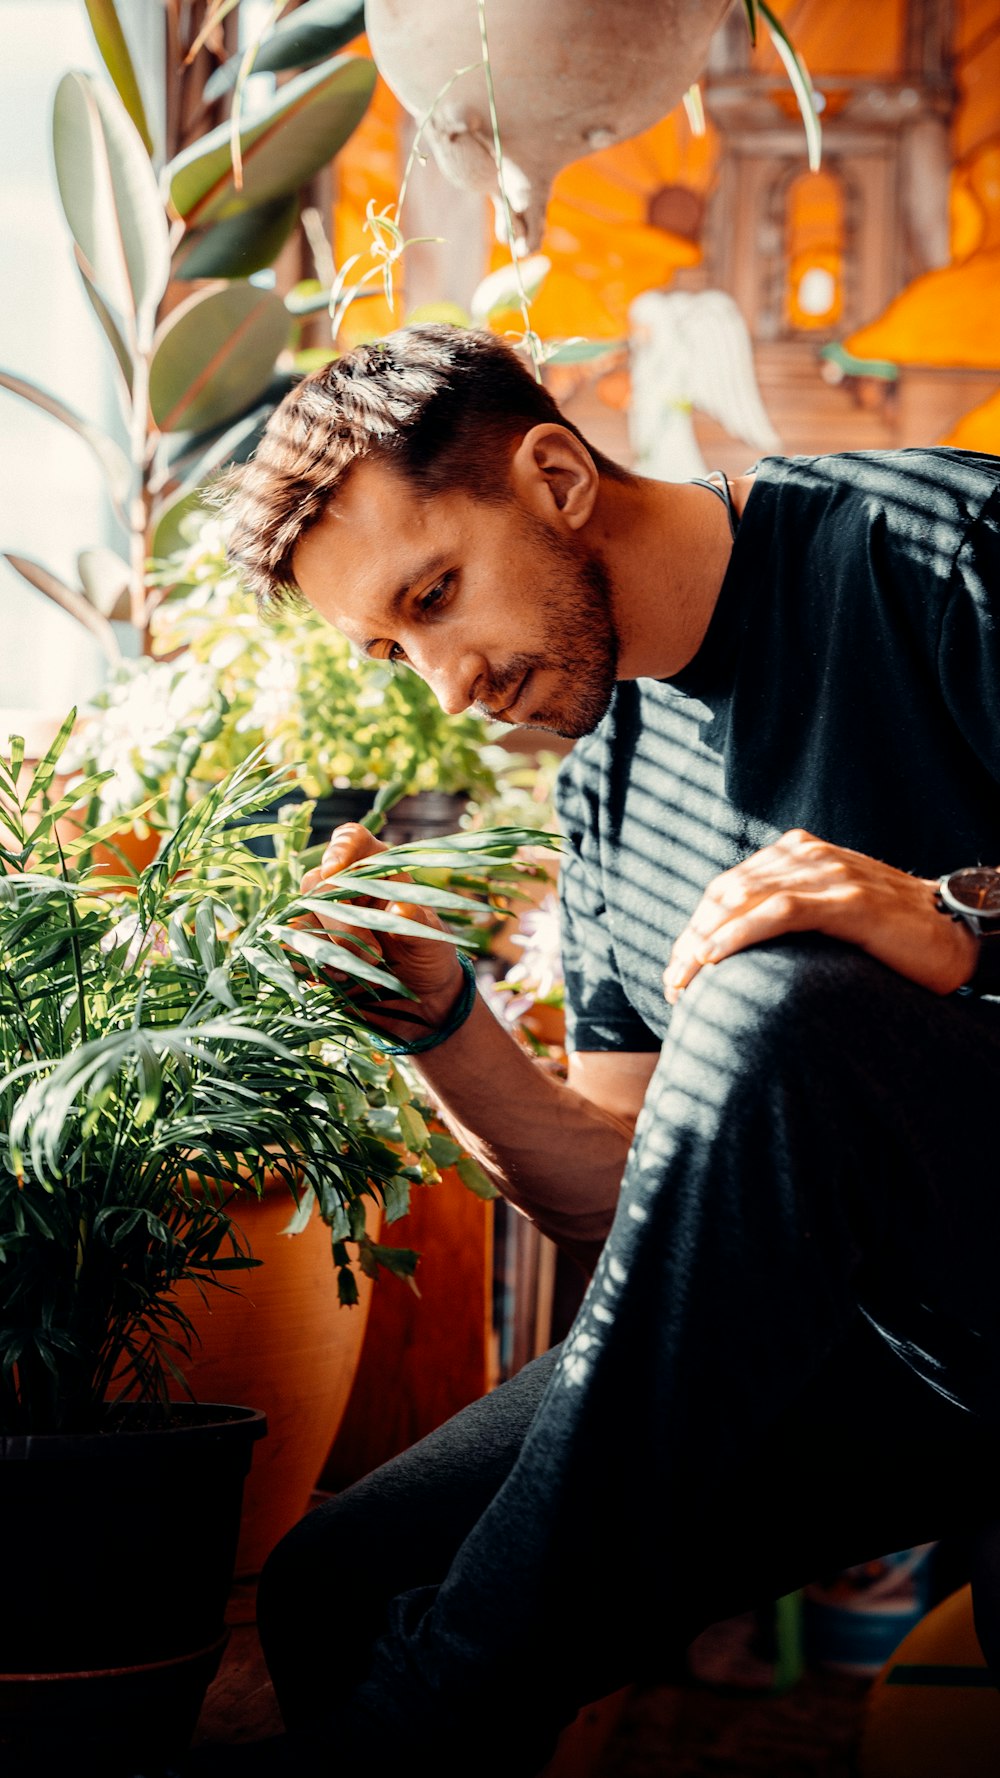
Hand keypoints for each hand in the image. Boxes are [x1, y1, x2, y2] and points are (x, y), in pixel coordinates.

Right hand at [294, 823, 465, 1041]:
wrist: (417, 995)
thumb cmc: (427, 955)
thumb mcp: (432, 940)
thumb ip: (418, 924)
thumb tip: (402, 909)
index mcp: (377, 869)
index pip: (352, 839)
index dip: (340, 848)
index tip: (335, 869)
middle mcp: (344, 887)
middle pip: (317, 883)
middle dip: (340, 920)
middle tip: (376, 955)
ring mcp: (321, 917)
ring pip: (300, 919)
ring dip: (329, 947)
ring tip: (366, 970)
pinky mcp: (307, 948)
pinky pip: (291, 949)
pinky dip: (313, 965)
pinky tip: (343, 977)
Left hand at [662, 829, 979, 1003]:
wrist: (957, 931)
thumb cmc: (892, 933)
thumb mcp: (830, 912)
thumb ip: (790, 912)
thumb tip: (738, 948)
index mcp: (797, 853)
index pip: (727, 887)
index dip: (694, 927)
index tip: (676, 970)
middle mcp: (808, 856)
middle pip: (726, 894)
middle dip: (690, 940)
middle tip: (671, 984)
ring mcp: (829, 876)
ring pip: (744, 901)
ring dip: (703, 943)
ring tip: (683, 981)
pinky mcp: (848, 902)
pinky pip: (780, 913)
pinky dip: (739, 935)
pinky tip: (715, 959)